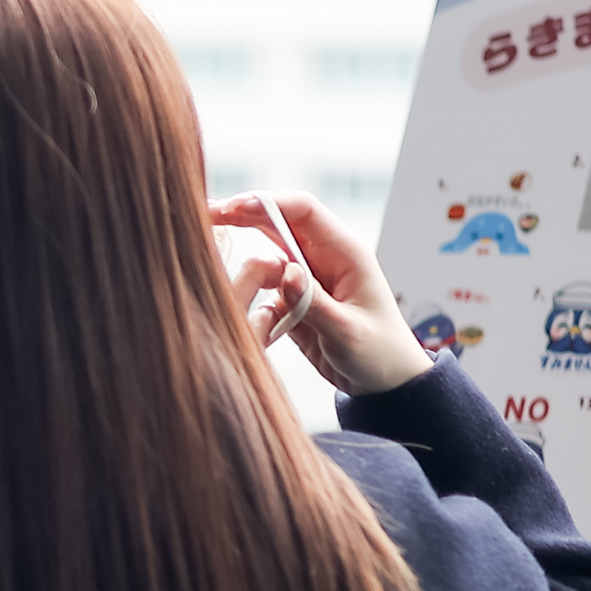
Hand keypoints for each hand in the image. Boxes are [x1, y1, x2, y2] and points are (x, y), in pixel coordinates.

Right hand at [210, 192, 433, 396]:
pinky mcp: (295, 304)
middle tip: (203, 219)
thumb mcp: (347, 332)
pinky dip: (254, 308)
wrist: (387, 387)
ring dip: (247, 277)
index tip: (232, 208)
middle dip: (241, 220)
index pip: (303, 211)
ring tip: (230, 293)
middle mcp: (324, 259)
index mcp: (345, 253)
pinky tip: (258, 332)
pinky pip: (265, 294)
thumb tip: (284, 272)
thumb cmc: (380, 355)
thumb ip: (313, 303)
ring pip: (265, 263)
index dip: (266, 204)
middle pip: (277, 225)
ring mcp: (307, 281)